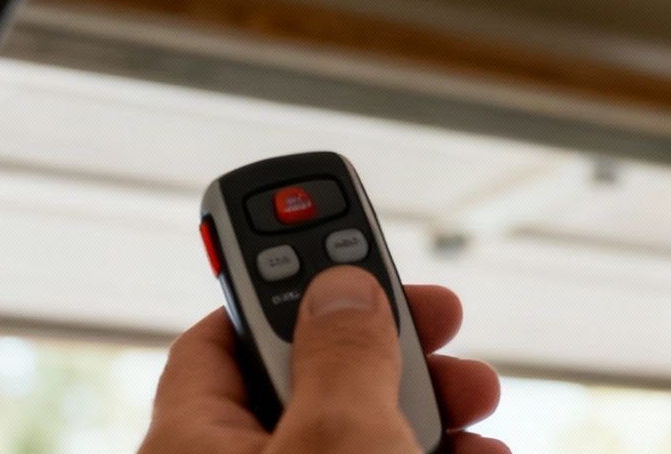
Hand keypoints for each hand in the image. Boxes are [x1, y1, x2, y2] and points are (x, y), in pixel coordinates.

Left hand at [141, 268, 507, 453]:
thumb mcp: (340, 438)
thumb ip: (341, 353)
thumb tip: (340, 285)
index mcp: (192, 444)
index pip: (220, 335)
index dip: (285, 281)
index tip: (342, 237)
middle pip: (308, 379)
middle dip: (388, 344)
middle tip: (443, 321)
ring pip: (357, 433)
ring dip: (429, 406)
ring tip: (478, 402)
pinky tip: (479, 451)